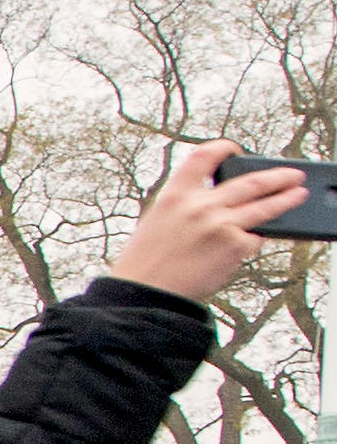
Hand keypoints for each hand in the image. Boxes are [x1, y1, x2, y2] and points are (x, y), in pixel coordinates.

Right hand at [110, 142, 309, 303]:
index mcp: (175, 195)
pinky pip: (254, 238)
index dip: (223, 148)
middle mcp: (200, 206)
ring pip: (264, 206)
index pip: (204, 156)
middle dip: (276, 176)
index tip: (235, 151)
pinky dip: (254, 239)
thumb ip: (188, 207)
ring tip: (298, 195)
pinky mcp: (234, 246)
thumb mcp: (158, 222)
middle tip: (291, 175)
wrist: (145, 294)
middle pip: (249, 181)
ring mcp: (220, 225)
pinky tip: (252, 241)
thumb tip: (222, 202)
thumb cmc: (145, 264)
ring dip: (286, 199)